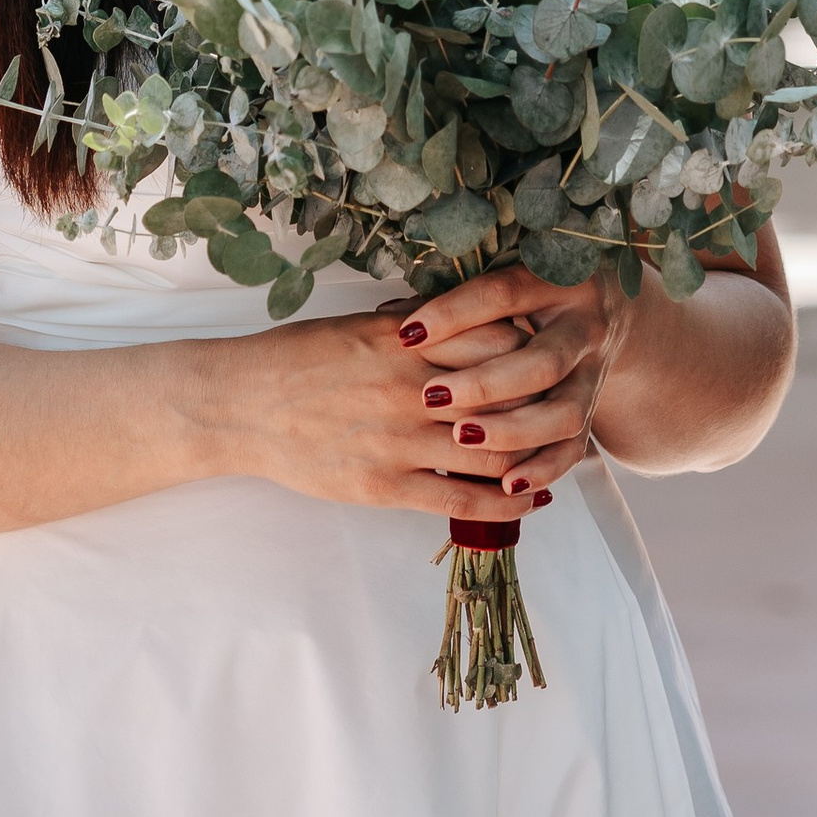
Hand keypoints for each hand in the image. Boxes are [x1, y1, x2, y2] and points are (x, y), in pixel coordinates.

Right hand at [201, 263, 627, 525]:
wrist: (236, 406)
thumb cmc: (294, 360)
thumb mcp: (358, 326)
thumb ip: (413, 325)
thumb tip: (459, 314)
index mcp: (406, 341)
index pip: (497, 338)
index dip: (535, 347)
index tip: (558, 354)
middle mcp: (411, 389)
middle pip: (507, 395)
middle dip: (550, 402)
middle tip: (580, 406)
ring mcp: (399, 441)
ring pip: (493, 450)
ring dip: (539, 457)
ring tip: (567, 457)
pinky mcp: (384, 485)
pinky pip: (460, 499)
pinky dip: (506, 502)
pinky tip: (532, 500)